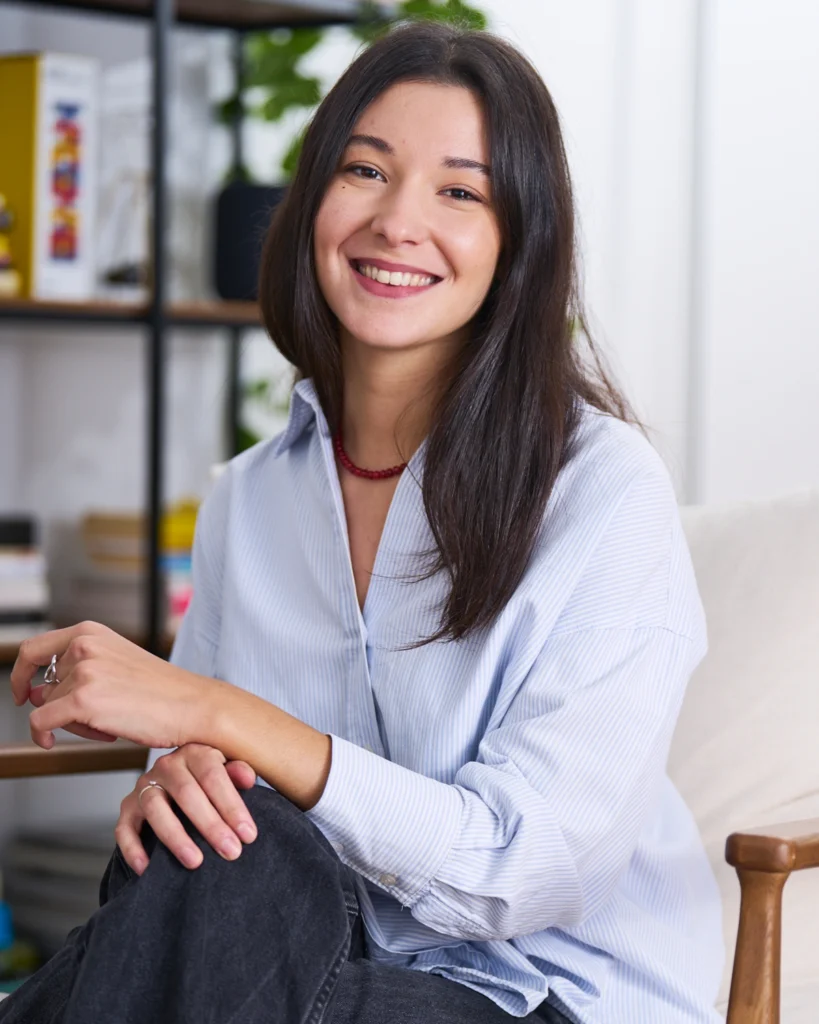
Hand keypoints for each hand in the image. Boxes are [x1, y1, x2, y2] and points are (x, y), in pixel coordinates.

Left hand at [11, 621, 220, 750]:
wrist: (193, 705)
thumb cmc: (163, 690)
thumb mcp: (116, 667)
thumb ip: (75, 673)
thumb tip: (31, 693)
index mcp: (91, 632)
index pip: (35, 649)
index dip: (21, 673)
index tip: (22, 690)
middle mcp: (84, 646)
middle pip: (44, 686)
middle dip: (61, 706)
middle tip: (91, 718)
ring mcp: (84, 671)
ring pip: (47, 706)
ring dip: (69, 722)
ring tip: (107, 723)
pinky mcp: (83, 700)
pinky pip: (40, 722)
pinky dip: (40, 735)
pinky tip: (50, 742)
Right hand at [116, 744, 257, 873]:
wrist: (183, 781)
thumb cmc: (211, 780)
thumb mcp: (229, 771)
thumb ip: (239, 773)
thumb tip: (248, 779)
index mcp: (195, 753)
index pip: (213, 776)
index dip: (231, 806)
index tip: (248, 834)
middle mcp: (167, 766)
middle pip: (186, 793)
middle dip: (210, 825)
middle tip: (231, 851)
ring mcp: (144, 786)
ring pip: (155, 808)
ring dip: (175, 837)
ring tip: (195, 862)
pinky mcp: (127, 808)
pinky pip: (124, 829)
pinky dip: (133, 849)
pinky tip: (148, 869)